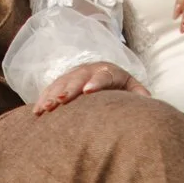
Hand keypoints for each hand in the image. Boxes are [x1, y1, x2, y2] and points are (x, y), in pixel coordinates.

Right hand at [34, 60, 148, 114]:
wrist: (106, 73)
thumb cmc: (121, 87)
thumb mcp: (133, 88)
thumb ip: (139, 94)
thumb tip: (146, 101)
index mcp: (110, 71)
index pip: (104, 75)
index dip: (96, 82)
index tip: (88, 92)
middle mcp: (90, 70)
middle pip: (78, 78)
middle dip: (69, 89)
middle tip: (61, 101)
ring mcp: (74, 74)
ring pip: (62, 83)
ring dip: (52, 96)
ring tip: (45, 109)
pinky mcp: (63, 81)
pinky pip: (51, 89)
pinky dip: (43, 100)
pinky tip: (36, 112)